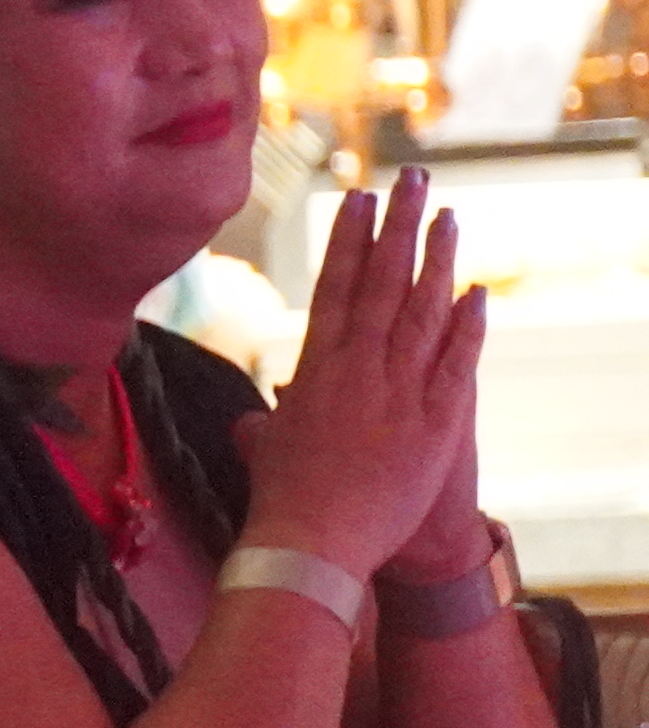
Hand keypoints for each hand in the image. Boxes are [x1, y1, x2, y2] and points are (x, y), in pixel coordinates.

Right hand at [240, 169, 487, 584]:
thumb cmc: (280, 502)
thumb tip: (252, 420)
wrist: (309, 545)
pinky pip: (457, 362)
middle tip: (412, 182)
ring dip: (438, 261)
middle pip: (382, 283)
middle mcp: (357, 369)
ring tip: (449, 218)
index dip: (350, 240)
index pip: (335, 288)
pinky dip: (468, 326)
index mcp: (314, 370)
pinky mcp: (434, 422)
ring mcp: (397, 392)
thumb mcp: (267, 451)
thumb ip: (266, 425)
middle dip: (399, 228)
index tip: (360, 201)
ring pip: (422, 312)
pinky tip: (476, 292)